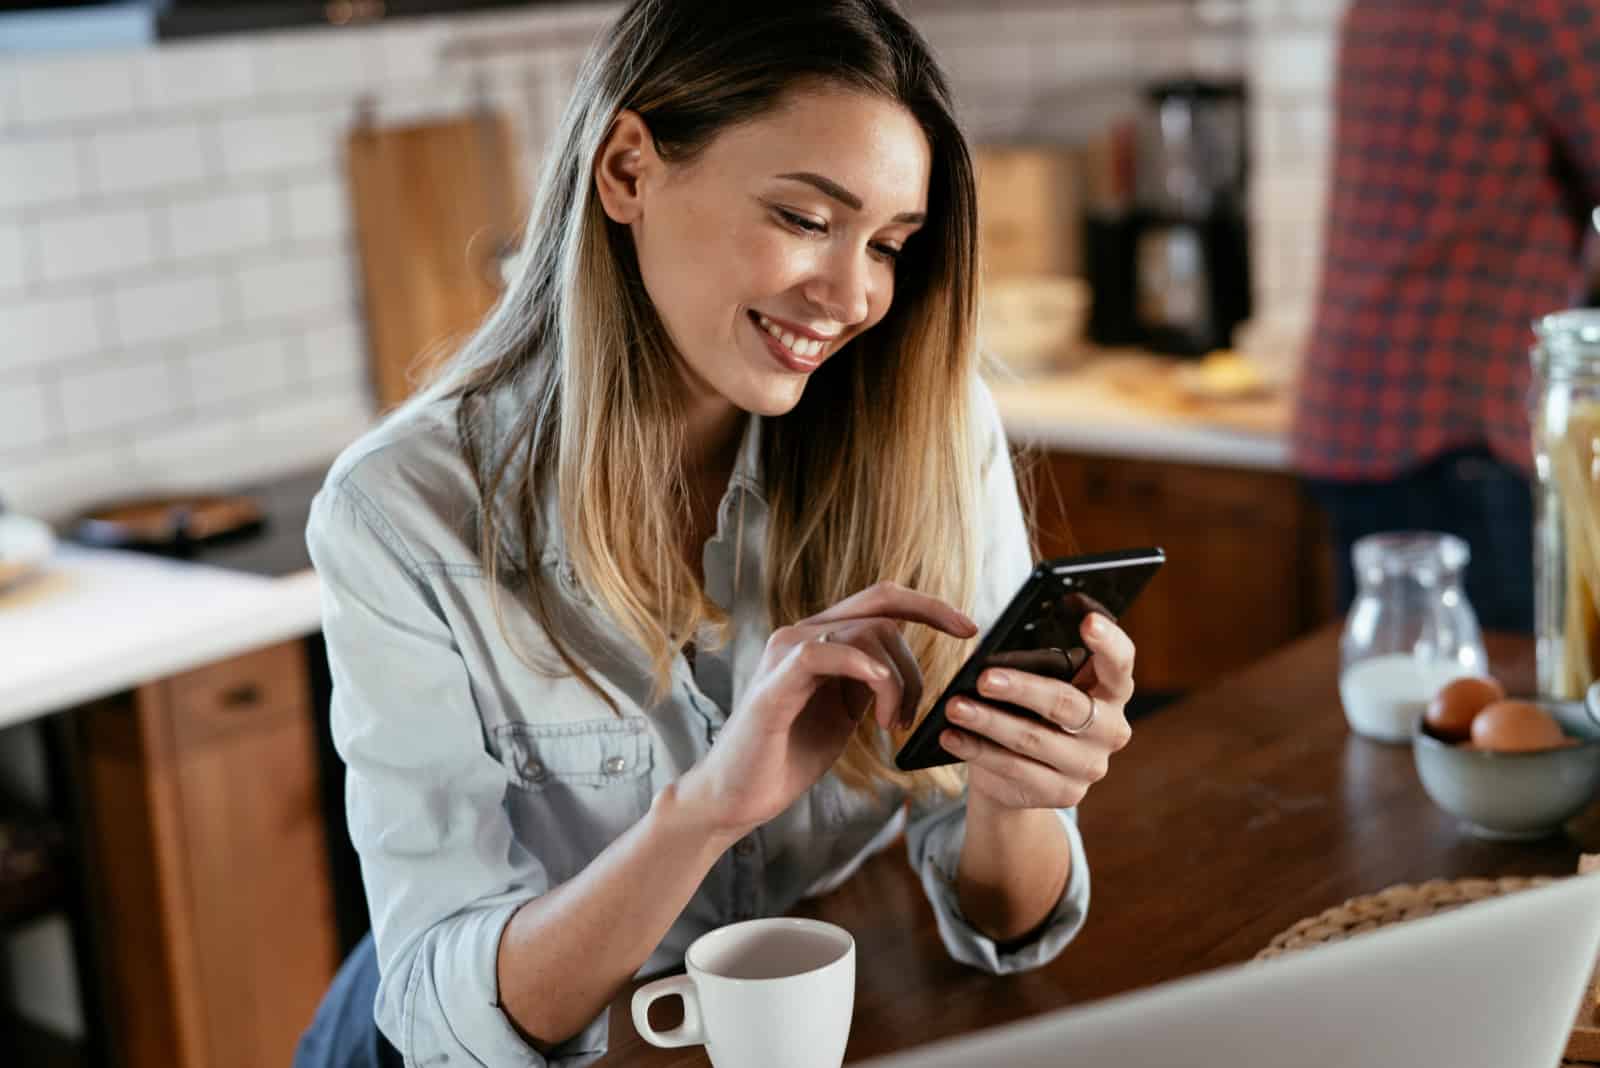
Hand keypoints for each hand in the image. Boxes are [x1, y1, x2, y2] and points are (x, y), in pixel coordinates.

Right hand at [676, 582, 977, 841]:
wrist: (737, 796)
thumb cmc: (788, 756)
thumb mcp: (842, 712)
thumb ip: (867, 683)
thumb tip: (906, 670)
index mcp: (820, 640)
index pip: (880, 600)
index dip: (928, 606)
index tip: (968, 629)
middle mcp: (801, 635)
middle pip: (881, 608)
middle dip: (923, 643)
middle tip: (924, 702)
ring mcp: (785, 655)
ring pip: (866, 633)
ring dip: (897, 682)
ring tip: (890, 725)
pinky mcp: (775, 684)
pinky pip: (826, 652)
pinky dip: (865, 672)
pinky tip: (877, 707)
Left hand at [940, 612, 1134, 810]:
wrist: (1023, 775)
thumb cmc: (1031, 711)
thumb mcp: (1040, 684)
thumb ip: (1036, 667)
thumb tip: (994, 652)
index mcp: (1112, 691)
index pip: (1120, 663)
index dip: (1109, 642)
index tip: (1088, 621)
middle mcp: (1110, 729)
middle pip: (1066, 704)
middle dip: (1022, 689)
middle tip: (984, 678)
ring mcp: (1090, 765)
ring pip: (1034, 739)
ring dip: (988, 721)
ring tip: (954, 707)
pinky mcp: (1064, 792)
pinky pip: (1014, 769)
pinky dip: (977, 749)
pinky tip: (951, 737)